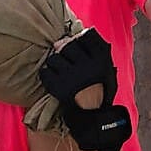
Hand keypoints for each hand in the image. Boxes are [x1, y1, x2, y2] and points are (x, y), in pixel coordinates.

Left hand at [39, 28, 130, 150]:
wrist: (93, 114)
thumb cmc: (98, 88)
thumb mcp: (105, 68)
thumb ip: (93, 51)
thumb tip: (67, 37)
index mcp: (101, 59)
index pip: (86, 36)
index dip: (78, 39)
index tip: (75, 46)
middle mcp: (87, 65)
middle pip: (67, 45)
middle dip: (62, 50)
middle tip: (64, 57)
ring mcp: (72, 76)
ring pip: (53, 58)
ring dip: (54, 63)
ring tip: (60, 71)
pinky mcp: (58, 86)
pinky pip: (45, 72)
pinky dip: (46, 75)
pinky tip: (53, 80)